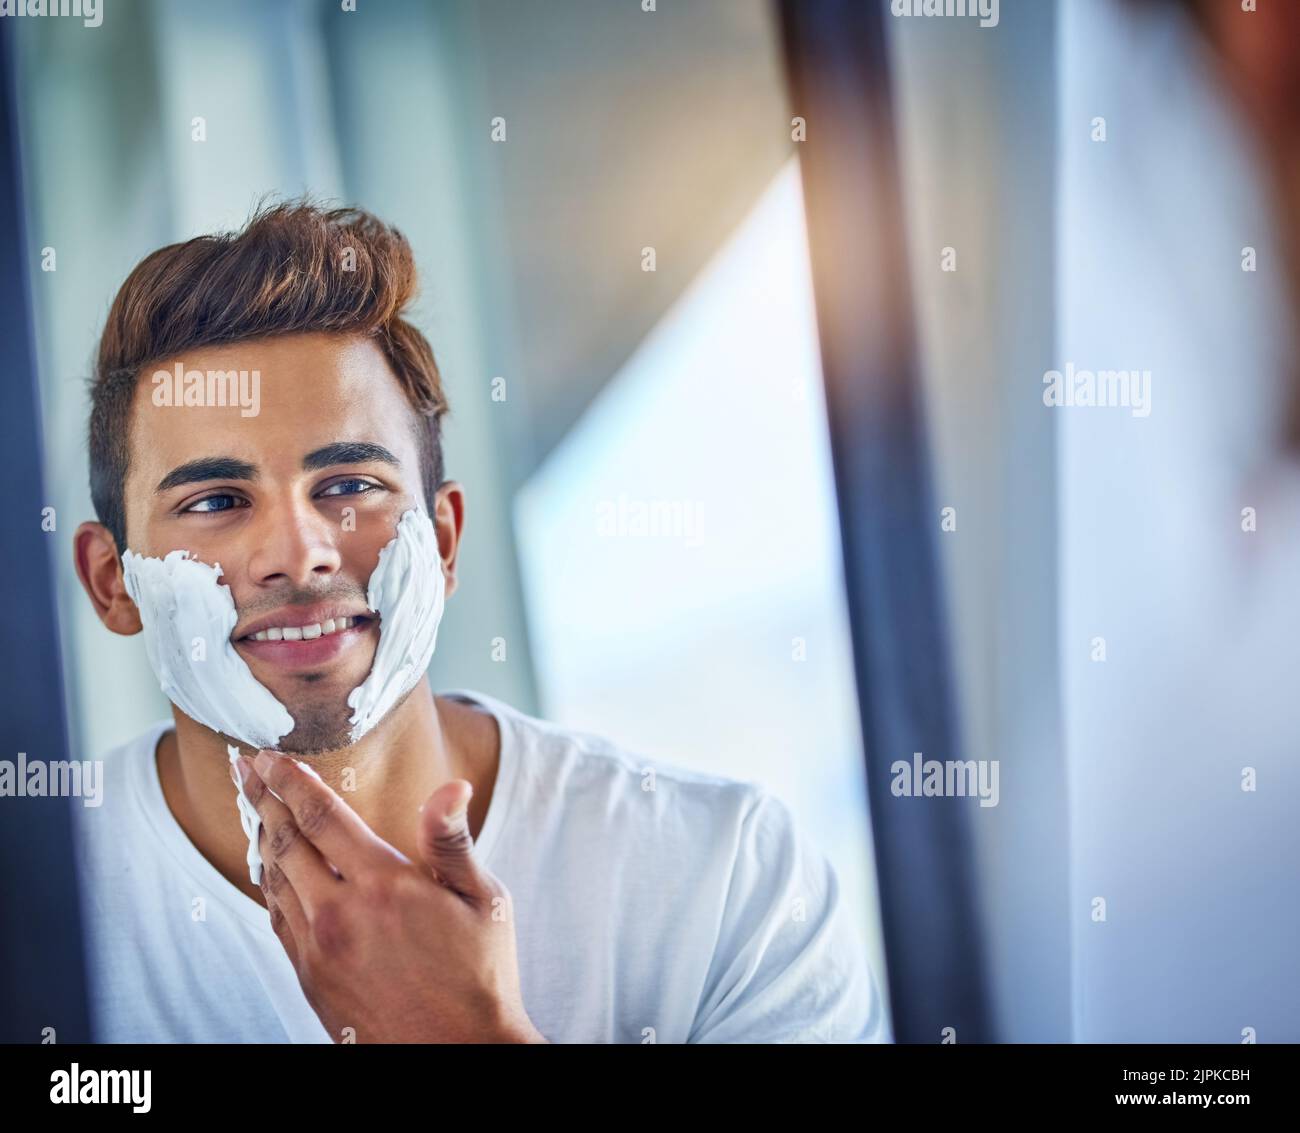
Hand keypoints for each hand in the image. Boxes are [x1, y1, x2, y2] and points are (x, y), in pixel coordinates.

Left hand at [235, 750, 545, 1043]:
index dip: (292, 781)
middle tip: (246, 769)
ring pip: (274, 881)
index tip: (270, 757)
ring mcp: (319, 950)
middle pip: (285, 842)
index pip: (322, 817)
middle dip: (263, 799)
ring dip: (261, 839)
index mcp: (383, 884)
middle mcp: (340, 914)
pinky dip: (268, 885)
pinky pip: (277, 919)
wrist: (458, 1054)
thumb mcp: (483, 900)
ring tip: (254, 809)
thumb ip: (453, 841)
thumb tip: (451, 786)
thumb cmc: (480, 974)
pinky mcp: (311, 978)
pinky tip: (272, 871)